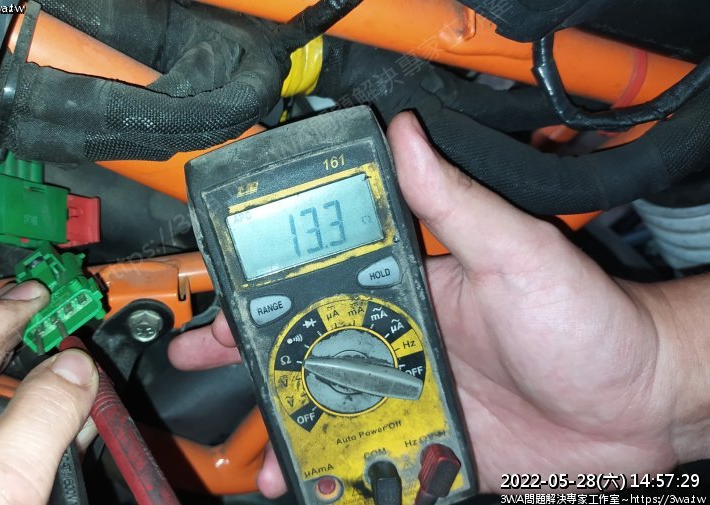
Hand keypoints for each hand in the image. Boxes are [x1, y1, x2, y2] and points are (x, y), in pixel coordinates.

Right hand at [168, 112, 691, 495]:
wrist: (640, 406)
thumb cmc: (588, 320)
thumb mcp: (514, 253)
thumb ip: (454, 202)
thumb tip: (405, 138)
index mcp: (411, 288)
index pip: (323, 281)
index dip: (268, 287)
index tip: (223, 290)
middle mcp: (404, 339)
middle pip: (313, 347)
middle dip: (252, 353)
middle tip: (202, 357)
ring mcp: (415, 392)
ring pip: (335, 408)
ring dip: (293, 425)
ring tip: (262, 448)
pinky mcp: (435, 439)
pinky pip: (376, 457)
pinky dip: (343, 472)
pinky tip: (316, 482)